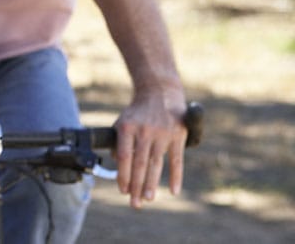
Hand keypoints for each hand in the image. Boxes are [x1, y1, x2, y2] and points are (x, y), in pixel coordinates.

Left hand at [114, 94, 187, 208]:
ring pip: (156, 164)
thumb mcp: (123, 122)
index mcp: (127, 128)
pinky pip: (176, 160)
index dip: (123, 175)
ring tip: (148, 199)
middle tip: (134, 203)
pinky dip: (176, 176)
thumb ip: (118, 142)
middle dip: (136, 186)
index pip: (124, 156)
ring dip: (152, 184)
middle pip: (139, 164)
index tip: (123, 190)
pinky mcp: (178, 136)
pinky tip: (173, 191)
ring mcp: (162, 133)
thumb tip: (116, 163)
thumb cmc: (138, 112)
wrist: (160, 92)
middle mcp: (144, 131)